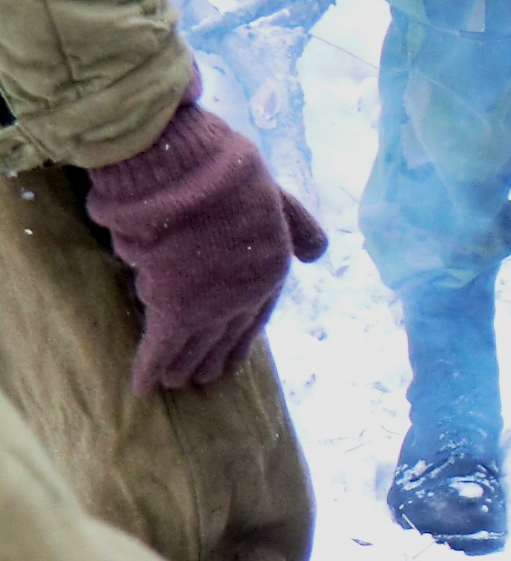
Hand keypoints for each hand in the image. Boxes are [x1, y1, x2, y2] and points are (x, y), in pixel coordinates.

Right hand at [85, 86, 326, 391]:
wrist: (192, 173)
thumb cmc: (231, 176)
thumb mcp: (278, 199)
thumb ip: (298, 228)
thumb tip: (317, 256)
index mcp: (272, 271)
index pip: (257, 315)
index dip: (242, 339)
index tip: (232, 358)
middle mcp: (246, 295)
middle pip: (224, 334)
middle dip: (211, 356)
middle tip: (201, 377)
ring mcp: (212, 304)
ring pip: (193, 343)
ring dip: (182, 365)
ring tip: (176, 381)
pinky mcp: (175, 307)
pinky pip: (160, 345)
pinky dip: (148, 366)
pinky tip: (141, 387)